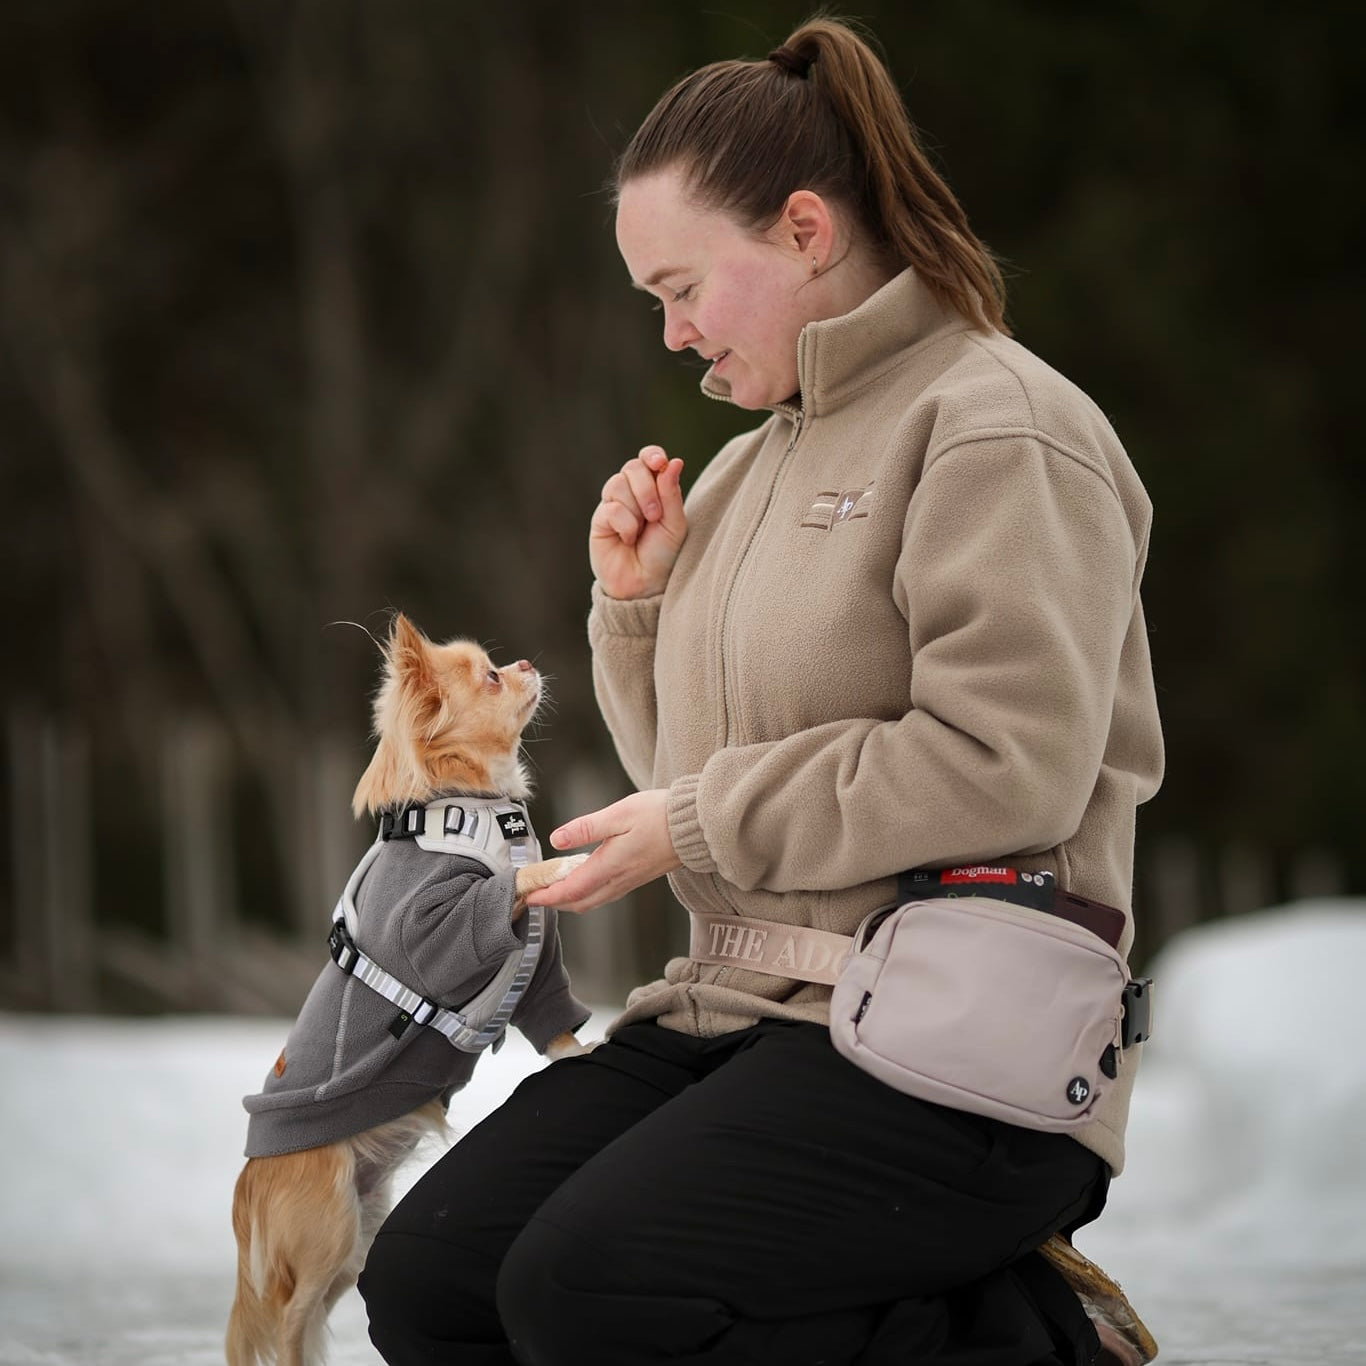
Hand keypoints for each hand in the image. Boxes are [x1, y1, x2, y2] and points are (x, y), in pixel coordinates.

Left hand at [524, 789, 681, 913]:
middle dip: (555, 903)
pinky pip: (606, 893)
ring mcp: (630, 881)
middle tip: (535, 895)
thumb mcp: (619, 814)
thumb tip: (557, 839)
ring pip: (593, 901)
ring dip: (570, 900)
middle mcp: (619, 879)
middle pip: (580, 902)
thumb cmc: (659, 816)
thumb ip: (586, 828)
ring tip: (553, 889)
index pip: (571, 890)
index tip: (529, 896)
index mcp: (610, 865)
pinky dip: (587, 893)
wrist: (695, 826)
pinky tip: (582, 880)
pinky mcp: (637, 877)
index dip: (547, 896)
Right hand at [590, 446, 686, 599]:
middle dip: (646, 489)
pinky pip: (610, 508)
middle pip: (632, 467)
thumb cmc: (663, 555)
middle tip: (655, 516)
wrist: (644, 584)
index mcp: (654, 488)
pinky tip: (627, 539)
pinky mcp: (600, 520)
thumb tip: (674, 461)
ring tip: (641, 531)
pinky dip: (625, 524)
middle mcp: (632, 493)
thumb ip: (672, 493)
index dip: (652, 455)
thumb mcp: (675, 524)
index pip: (648, 458)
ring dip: (636, 508)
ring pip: (618, 483)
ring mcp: (614, 505)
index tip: (659, 463)